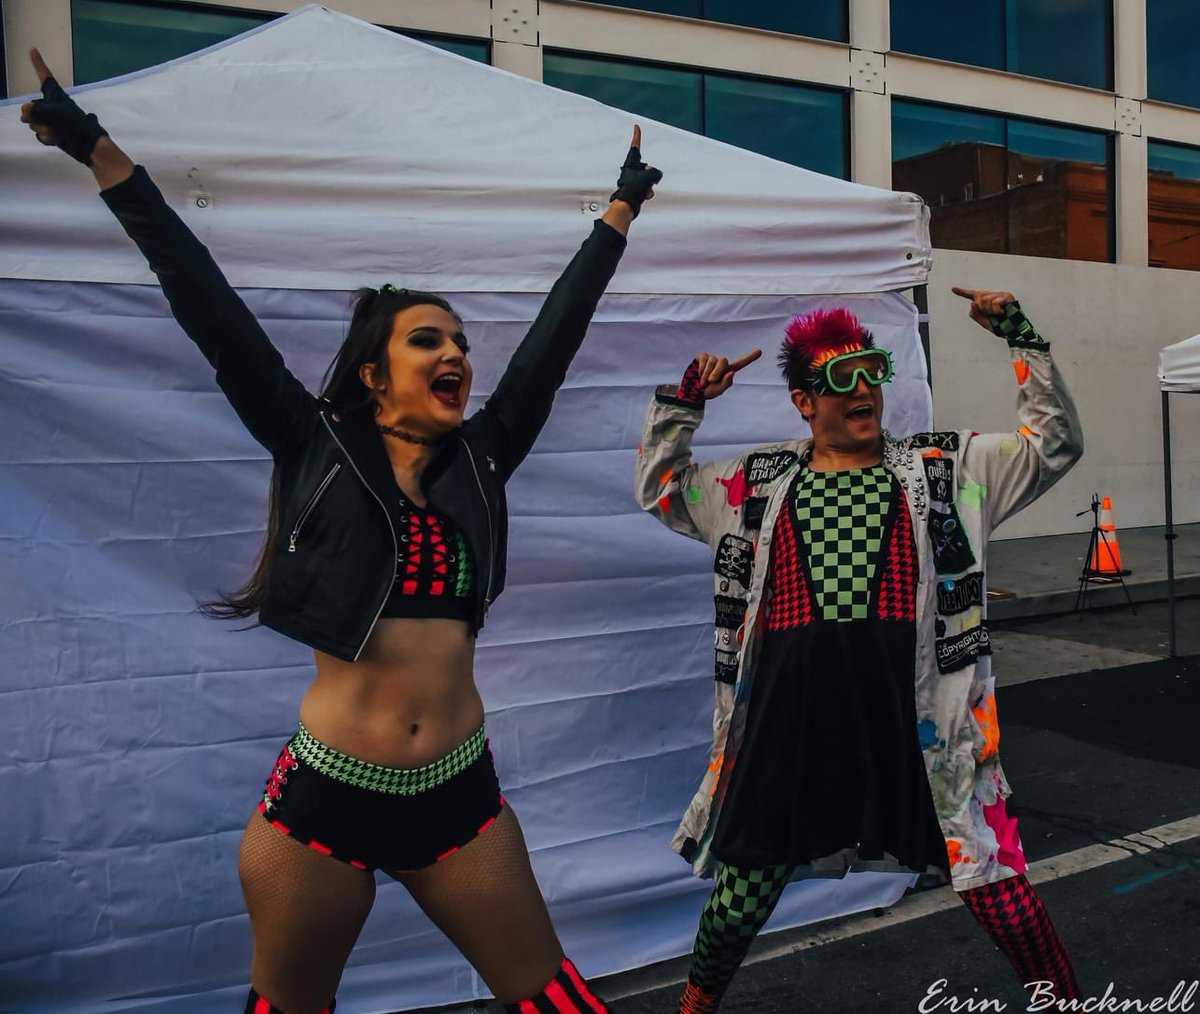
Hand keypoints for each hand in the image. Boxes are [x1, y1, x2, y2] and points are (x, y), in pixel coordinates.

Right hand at [19, 48, 107, 164]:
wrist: (88, 146)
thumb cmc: (76, 125)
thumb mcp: (54, 113)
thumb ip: (34, 110)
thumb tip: (25, 116)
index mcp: (56, 95)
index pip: (44, 76)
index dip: (38, 63)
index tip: (34, 50)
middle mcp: (52, 106)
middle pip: (31, 107)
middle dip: (36, 116)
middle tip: (53, 123)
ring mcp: (51, 120)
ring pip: (33, 122)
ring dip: (44, 129)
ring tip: (59, 132)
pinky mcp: (53, 133)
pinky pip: (39, 134)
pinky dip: (47, 139)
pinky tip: (58, 140)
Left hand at [609, 125, 662, 217]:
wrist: (627, 207)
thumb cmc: (632, 190)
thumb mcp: (649, 176)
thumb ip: (656, 172)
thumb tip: (655, 175)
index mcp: (630, 163)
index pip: (635, 146)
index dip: (637, 136)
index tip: (636, 128)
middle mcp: (630, 170)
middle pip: (647, 168)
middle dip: (650, 175)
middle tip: (645, 182)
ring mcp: (633, 180)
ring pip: (648, 179)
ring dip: (649, 186)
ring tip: (643, 191)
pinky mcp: (635, 190)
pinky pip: (646, 188)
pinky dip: (647, 192)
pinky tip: (643, 196)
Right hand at [694, 349, 762, 399]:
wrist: (692, 391)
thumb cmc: (706, 392)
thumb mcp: (717, 391)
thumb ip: (725, 384)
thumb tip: (731, 372)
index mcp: (728, 371)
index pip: (741, 363)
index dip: (750, 357)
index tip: (760, 351)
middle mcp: (721, 363)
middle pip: (723, 361)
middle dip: (716, 372)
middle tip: (710, 382)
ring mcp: (711, 359)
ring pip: (712, 361)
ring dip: (705, 373)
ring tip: (702, 382)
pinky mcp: (702, 357)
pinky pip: (703, 359)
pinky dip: (700, 369)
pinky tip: (697, 374)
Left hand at [951, 286, 1016, 329]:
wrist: (1011, 330)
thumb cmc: (999, 326)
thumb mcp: (982, 321)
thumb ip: (975, 314)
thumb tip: (972, 303)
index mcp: (984, 302)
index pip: (971, 296)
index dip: (962, 292)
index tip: (953, 289)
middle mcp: (990, 296)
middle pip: (978, 299)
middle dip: (983, 310)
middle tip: (992, 315)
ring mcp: (999, 295)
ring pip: (986, 301)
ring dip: (990, 311)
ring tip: (998, 315)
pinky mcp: (1006, 296)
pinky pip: (995, 302)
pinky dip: (997, 310)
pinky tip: (1002, 313)